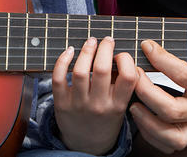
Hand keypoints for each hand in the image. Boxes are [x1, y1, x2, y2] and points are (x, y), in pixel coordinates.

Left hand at [52, 36, 137, 154]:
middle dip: (105, 48)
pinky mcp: (61, 103)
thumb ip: (122, 85)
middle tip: (107, 40)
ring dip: (86, 50)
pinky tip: (70, 51)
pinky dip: (62, 61)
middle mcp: (98, 105)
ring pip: (80, 71)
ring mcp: (78, 104)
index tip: (121, 55)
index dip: (126, 59)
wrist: (87, 146)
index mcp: (118, 106)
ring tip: (91, 42)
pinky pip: (58, 78)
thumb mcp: (121, 107)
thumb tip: (118, 55)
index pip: (128, 77)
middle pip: (102, 69)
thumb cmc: (105, 120)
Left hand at [129, 40, 186, 153]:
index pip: (184, 74)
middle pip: (173, 110)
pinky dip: (150, 134)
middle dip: (147, 92)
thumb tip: (153, 41)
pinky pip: (169, 145)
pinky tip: (141, 118)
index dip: (161, 59)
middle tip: (134, 75)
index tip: (146, 46)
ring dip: (146, 120)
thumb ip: (186, 50)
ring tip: (133, 104)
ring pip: (170, 134)